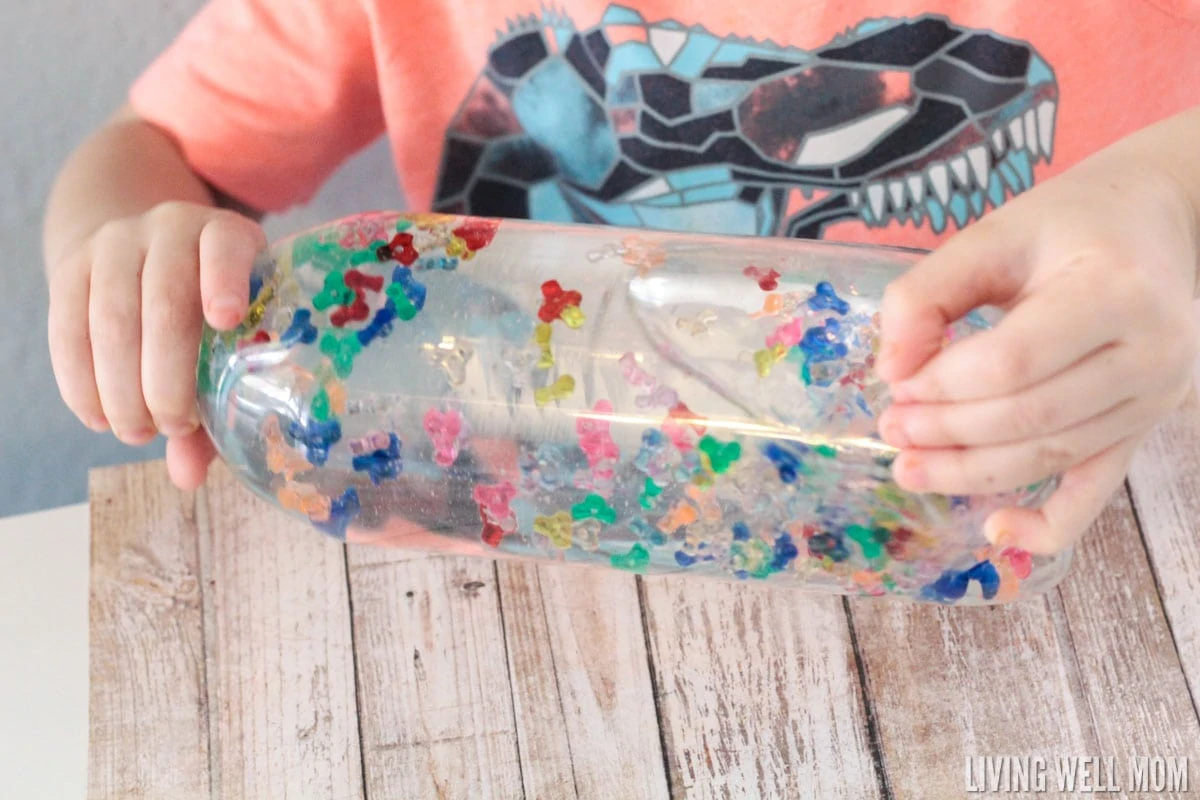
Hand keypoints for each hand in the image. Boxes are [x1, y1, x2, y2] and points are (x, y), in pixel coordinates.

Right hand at [47, 201, 264, 489]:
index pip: (227, 248)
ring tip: (136, 431)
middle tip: (172, 426)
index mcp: (226, 235)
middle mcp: (171, 228)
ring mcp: (116, 243)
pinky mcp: (71, 267)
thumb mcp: (230, 333)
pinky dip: (80, 380)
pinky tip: (97, 416)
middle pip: (165, 302)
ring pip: (111, 318)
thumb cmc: (208, 307)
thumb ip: (221, 398)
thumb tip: (189, 477)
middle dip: (166, 375)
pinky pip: (67, 328)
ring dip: (122, 387)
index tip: (228, 321)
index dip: (227, 281)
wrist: (141, 248)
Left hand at [875, 156, 1198, 553]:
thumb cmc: (1071, 223)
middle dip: (947, 431)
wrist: (1161, 223)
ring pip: (1052, 456)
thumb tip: (891, 370)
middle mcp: (1151, 353)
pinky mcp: (1142, 427)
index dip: (943, 384)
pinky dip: (1048, 525)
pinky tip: (994, 531)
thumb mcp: (994, 234)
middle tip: (890, 427)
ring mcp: (1154, 399)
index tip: (896, 384)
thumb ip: (927, 293)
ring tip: (909, 467)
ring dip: (971, 473)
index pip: (1013, 362)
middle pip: (1029, 417)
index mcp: (1115, 291)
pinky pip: (1097, 491)